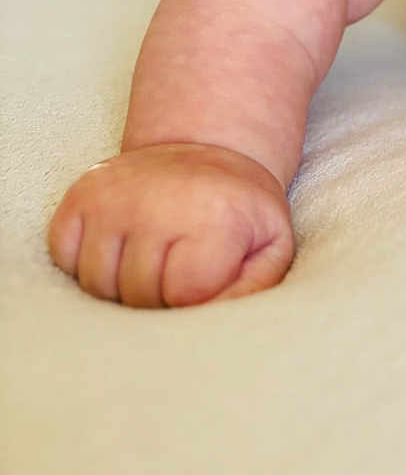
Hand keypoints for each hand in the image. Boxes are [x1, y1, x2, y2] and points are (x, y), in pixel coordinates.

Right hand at [47, 143, 293, 307]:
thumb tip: (218, 327)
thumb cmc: (240, 209)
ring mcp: (112, 197)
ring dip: (122, 286)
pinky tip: (122, 245)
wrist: (209, 147)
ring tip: (152, 258)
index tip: (208, 274)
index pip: (183, 295)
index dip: (195, 298)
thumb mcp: (271, 245)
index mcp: (212, 216)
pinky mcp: (81, 195)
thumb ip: (254, 290)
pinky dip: (88, 264)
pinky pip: (65, 258)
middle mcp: (156, 202)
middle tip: (179, 267)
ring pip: (97, 285)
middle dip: (159, 297)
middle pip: (138, 295)